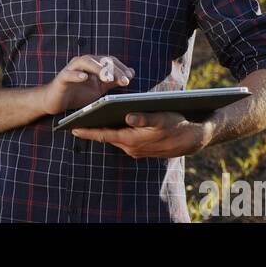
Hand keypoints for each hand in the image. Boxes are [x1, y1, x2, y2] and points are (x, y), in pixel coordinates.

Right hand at [39, 55, 134, 115]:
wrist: (55, 101)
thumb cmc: (77, 93)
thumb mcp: (99, 88)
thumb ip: (113, 81)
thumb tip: (131, 73)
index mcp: (93, 65)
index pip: (110, 61)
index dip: (121, 68)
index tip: (131, 77)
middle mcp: (83, 63)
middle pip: (101, 60)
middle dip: (114, 69)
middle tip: (125, 80)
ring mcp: (71, 69)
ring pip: (86, 62)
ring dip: (98, 69)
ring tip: (109, 77)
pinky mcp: (61, 78)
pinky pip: (69, 74)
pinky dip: (77, 74)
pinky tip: (84, 77)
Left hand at [71, 111, 213, 157]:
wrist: (192, 139)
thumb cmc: (177, 124)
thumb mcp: (162, 118)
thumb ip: (144, 118)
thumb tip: (128, 116)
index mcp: (132, 140)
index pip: (104, 135)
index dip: (88, 131)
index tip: (72, 128)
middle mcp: (131, 147)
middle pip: (106, 137)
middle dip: (91, 130)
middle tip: (75, 122)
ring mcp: (136, 150)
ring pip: (114, 138)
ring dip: (103, 131)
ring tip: (89, 121)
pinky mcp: (141, 149)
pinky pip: (123, 140)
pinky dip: (115, 132)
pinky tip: (111, 123)